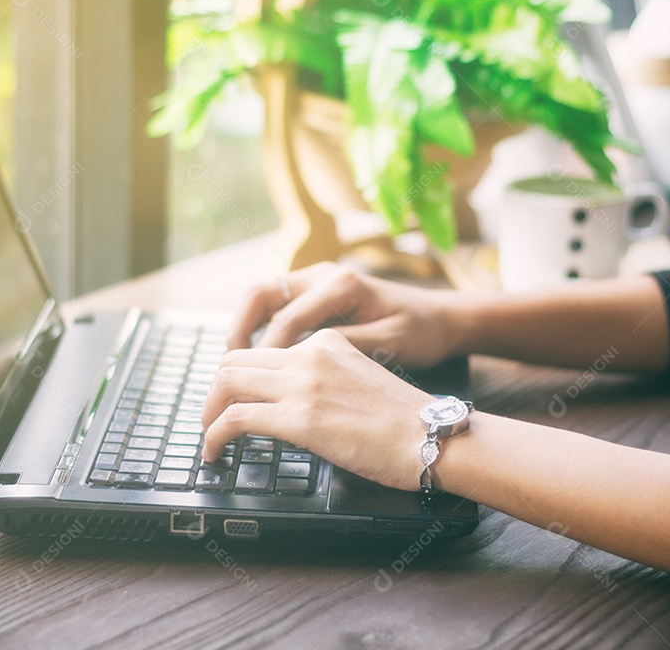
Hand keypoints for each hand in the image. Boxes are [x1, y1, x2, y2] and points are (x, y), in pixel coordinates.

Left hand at [202, 328, 433, 490]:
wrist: (432, 436)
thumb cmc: (406, 421)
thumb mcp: (360, 380)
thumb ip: (326, 379)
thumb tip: (296, 404)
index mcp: (326, 342)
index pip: (265, 350)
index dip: (242, 377)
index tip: (234, 400)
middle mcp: (309, 354)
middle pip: (235, 360)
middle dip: (214, 392)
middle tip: (212, 418)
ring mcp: (302, 384)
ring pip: (226, 383)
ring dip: (207, 413)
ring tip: (209, 438)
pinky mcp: (299, 418)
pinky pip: (235, 419)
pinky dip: (214, 436)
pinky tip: (215, 452)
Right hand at [228, 262, 458, 368]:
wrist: (444, 319)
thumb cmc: (422, 335)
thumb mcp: (389, 346)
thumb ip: (342, 353)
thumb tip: (296, 368)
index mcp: (340, 286)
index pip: (283, 322)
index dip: (264, 359)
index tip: (248, 392)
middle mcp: (324, 275)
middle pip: (260, 297)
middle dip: (238, 337)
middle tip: (224, 378)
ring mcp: (318, 280)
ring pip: (263, 298)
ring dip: (244, 331)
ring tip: (233, 372)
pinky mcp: (318, 293)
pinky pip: (277, 306)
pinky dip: (261, 330)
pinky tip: (260, 363)